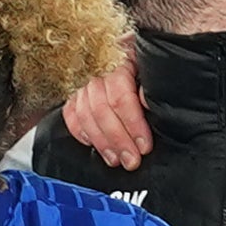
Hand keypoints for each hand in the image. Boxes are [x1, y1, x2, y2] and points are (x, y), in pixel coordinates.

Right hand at [63, 50, 151, 170]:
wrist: (138, 67)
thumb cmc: (150, 78)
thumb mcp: (156, 77)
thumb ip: (153, 89)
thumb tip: (147, 104)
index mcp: (125, 64)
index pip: (121, 96)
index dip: (133, 123)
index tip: (144, 146)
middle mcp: (101, 73)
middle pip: (102, 109)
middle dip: (118, 140)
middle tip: (131, 160)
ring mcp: (86, 85)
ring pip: (85, 114)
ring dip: (101, 142)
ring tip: (115, 159)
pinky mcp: (76, 96)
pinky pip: (70, 114)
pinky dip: (79, 131)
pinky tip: (92, 144)